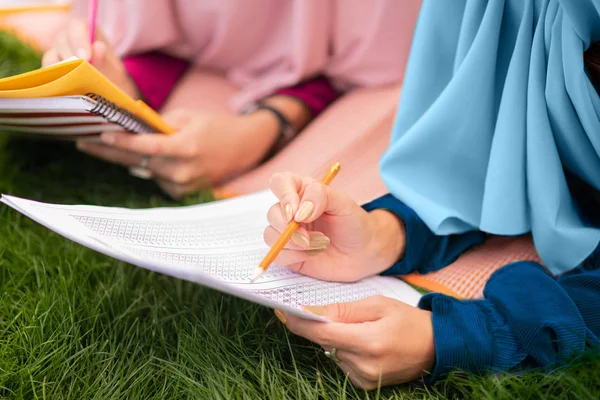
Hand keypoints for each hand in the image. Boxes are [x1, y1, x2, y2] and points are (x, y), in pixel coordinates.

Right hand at [42, 19, 138, 98]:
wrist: (108, 92)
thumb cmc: (112, 77)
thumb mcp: (114, 71)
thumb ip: (105, 61)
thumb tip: (98, 47)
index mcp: (88, 31)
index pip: (77, 26)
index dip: (79, 40)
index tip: (86, 57)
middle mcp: (70, 39)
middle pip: (61, 40)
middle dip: (69, 56)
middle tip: (78, 71)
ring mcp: (58, 53)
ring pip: (51, 56)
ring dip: (59, 69)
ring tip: (71, 82)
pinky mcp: (51, 69)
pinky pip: (47, 72)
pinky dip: (53, 80)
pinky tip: (63, 89)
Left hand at [76, 109, 279, 198]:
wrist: (245, 147)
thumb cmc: (216, 127)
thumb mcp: (189, 116)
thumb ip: (161, 124)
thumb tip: (133, 128)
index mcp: (186, 147)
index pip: (147, 147)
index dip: (121, 143)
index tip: (99, 136)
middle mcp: (184, 170)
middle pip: (138, 162)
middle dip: (110, 152)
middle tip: (84, 143)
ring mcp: (184, 184)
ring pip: (145, 171)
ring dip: (129, 160)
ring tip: (106, 147)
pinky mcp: (185, 193)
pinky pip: (157, 181)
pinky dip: (151, 169)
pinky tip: (151, 160)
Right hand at [264, 173, 406, 281]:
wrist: (364, 252)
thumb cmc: (354, 223)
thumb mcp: (343, 203)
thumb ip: (321, 196)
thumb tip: (298, 212)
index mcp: (302, 190)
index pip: (280, 182)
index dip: (283, 196)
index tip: (295, 213)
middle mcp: (291, 210)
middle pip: (272, 213)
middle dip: (288, 228)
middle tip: (308, 237)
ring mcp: (288, 232)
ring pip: (270, 234)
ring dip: (294, 243)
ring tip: (320, 244)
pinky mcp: (288, 253)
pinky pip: (278, 255)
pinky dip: (295, 256)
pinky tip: (313, 254)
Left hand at [274, 296, 435, 388]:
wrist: (436, 347)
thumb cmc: (408, 321)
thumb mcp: (378, 305)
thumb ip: (345, 309)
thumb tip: (313, 311)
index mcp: (370, 342)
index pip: (323, 334)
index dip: (299, 323)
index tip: (282, 311)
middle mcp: (364, 365)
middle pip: (325, 343)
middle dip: (318, 326)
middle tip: (316, 310)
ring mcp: (364, 378)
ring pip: (331, 352)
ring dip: (334, 338)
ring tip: (357, 327)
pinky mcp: (364, 384)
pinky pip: (341, 362)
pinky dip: (344, 349)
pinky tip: (361, 341)